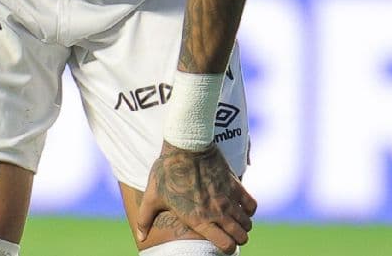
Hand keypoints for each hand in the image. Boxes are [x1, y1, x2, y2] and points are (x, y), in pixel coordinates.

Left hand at [134, 143, 257, 254]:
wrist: (185, 145)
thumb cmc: (167, 171)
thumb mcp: (152, 196)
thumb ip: (145, 219)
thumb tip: (140, 237)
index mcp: (198, 219)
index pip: (225, 245)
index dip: (226, 248)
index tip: (222, 243)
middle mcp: (217, 212)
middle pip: (241, 237)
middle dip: (238, 239)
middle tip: (231, 234)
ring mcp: (228, 198)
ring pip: (247, 223)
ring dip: (244, 225)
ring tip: (236, 222)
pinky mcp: (235, 184)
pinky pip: (252, 204)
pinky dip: (250, 209)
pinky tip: (242, 207)